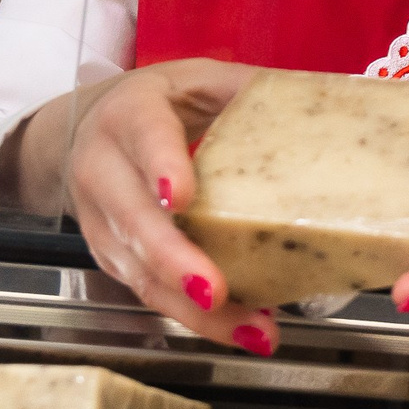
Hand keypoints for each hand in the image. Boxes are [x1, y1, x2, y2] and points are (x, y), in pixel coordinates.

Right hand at [0, 59, 272, 353]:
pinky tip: (235, 328)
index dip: (161, 167)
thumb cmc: (160, 103)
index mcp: (131, 114)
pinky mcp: (110, 255)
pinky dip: (190, 315)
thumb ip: (250, 91)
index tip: (179, 197)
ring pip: (138, 268)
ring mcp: (101, 218)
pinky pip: (145, 289)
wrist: (87, 128)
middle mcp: (104, 167)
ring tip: (249, 328)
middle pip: (133, 219)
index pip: (145, 137)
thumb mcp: (202, 80)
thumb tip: (321, 109)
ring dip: (191, 307)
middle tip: (215, 291)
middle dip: (174, 260)